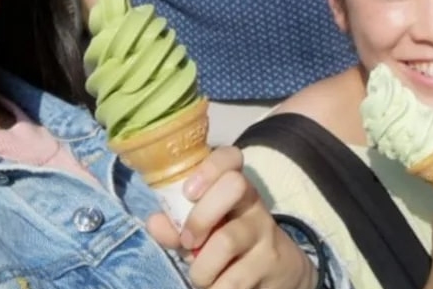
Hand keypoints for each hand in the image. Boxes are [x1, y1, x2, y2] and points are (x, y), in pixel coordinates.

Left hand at [145, 147, 316, 288]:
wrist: (279, 271)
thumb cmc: (228, 244)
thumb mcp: (203, 231)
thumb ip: (176, 225)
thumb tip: (154, 222)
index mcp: (234, 187)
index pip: (230, 156)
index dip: (209, 168)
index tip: (188, 193)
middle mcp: (253, 204)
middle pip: (234, 186)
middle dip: (200, 217)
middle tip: (188, 242)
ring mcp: (266, 233)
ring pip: (226, 240)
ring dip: (201, 269)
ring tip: (202, 277)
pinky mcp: (271, 264)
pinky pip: (233, 280)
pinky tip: (219, 287)